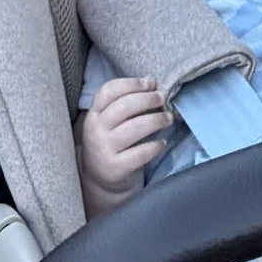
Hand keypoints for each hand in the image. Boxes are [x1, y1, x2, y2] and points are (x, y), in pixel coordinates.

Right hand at [79, 75, 171, 204]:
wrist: (100, 180)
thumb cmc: (112, 141)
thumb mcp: (111, 121)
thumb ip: (128, 101)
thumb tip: (152, 81)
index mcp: (93, 114)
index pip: (108, 91)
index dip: (131, 83)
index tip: (150, 83)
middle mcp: (95, 130)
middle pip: (124, 106)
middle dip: (148, 99)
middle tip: (162, 98)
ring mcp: (103, 150)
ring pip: (134, 128)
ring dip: (156, 120)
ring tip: (168, 118)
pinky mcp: (115, 168)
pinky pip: (140, 153)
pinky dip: (154, 146)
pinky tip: (162, 142)